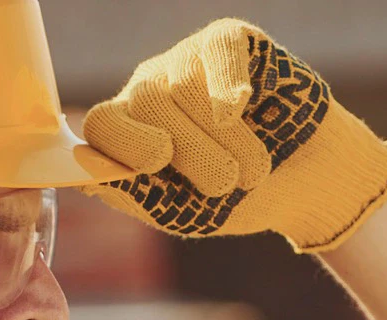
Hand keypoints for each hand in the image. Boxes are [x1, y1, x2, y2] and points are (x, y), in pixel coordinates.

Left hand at [78, 18, 386, 253]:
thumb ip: (132, 195)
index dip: (124, 142)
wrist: (302, 184)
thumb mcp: (181, 212)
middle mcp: (151, 88)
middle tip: (225, 184)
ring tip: (254, 170)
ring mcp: (188, 60)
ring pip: (187, 86)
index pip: (102, 122)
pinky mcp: (229, 40)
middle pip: (147, 102)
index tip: (157, 163)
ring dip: (227, 140)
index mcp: (130, 131)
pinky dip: (228, 85)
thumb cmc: (234, 199)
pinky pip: (218, 53)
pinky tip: (240, 107)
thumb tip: (84, 174)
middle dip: (191, 153)